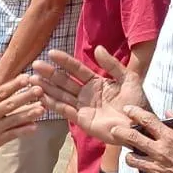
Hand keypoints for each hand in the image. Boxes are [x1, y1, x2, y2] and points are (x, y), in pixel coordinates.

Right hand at [0, 60, 43, 160]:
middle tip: (39, 90)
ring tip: (42, 108)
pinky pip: (12, 135)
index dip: (13, 85)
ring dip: (28, 114)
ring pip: (14, 120)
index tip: (26, 78)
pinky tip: (35, 127)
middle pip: (10, 105)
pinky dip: (23, 131)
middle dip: (25, 97)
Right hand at [33, 46, 147, 142]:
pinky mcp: (81, 120)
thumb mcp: (128, 79)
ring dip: (47, 87)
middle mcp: (86, 94)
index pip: (77, 69)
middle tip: (35, 65)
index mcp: (96, 83)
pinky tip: (41, 97)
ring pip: (61, 94)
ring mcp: (83, 107)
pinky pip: (64, 110)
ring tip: (32, 80)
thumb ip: (112, 64)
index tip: (51, 53)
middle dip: (50, 73)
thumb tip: (97, 48)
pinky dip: (52, 104)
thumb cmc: (137, 102)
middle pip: (65, 81)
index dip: (65, 61)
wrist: (140, 125)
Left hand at [118, 106, 172, 172]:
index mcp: (170, 138)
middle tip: (115, 130)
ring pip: (130, 160)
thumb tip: (170, 112)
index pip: (147, 120)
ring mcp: (155, 169)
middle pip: (131, 138)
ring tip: (132, 157)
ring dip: (129, 157)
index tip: (127, 109)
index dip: (134, 112)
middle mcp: (159, 152)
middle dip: (120, 132)